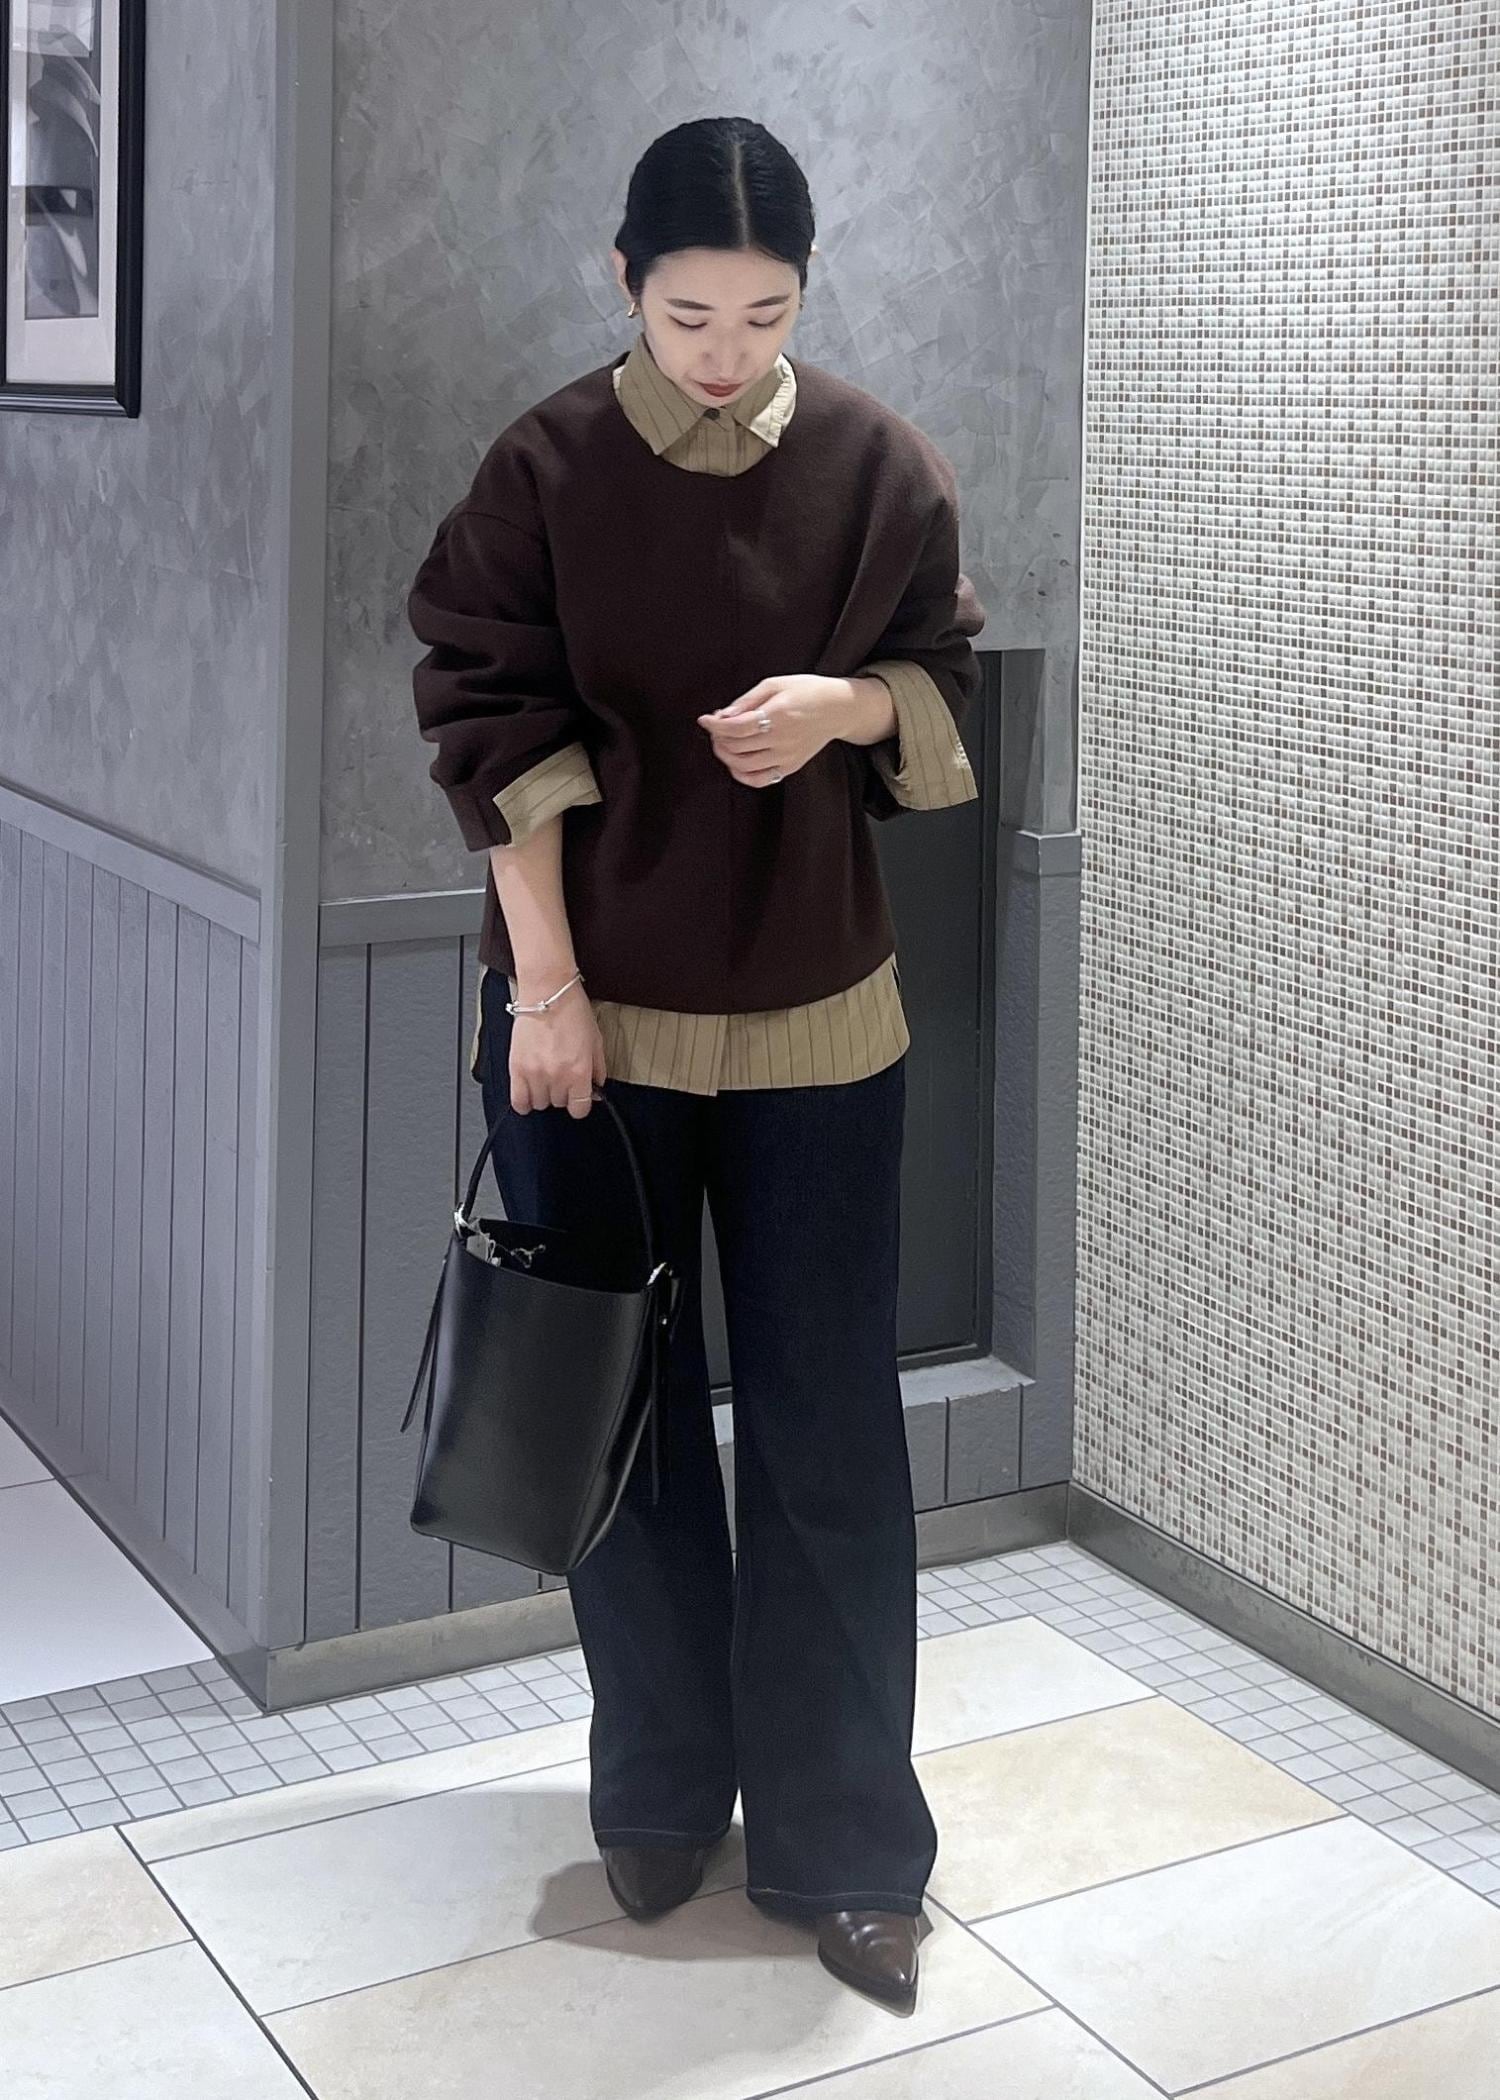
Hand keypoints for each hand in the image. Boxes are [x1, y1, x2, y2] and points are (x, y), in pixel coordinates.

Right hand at [508, 978, 608, 1118]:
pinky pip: (518, 1101)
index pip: (579, 1109)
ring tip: (545, 1077)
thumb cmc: (572, 1010)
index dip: (580, 1104)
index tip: (579, 1097)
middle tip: (562, 1076)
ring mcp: (534, 1074)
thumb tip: (597, 1088)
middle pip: (559, 1104)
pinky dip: (524, 1101)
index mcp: (579, 1071)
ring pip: (539, 1104)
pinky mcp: (516, 1068)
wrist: (547, 991)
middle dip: (562, 1093)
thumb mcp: (595, 1041)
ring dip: (543, 1094)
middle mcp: (556, 1076)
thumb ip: (598, 1069)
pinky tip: (529, 1090)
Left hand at [697, 674, 859, 787]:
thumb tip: (723, 716)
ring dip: (726, 756)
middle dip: (719, 738)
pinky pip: (759, 780)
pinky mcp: (790, 767)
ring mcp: (787, 757)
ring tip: (724, 743)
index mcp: (779, 715)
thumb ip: (747, 700)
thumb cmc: (807, 691)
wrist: (838, 709)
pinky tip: (736, 762)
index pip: (736, 727)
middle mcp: (782, 740)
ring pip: (744, 766)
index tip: (705, 720)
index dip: (715, 725)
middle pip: (737, 747)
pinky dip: (741, 775)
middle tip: (716, 728)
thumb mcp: (775, 684)